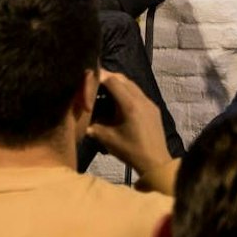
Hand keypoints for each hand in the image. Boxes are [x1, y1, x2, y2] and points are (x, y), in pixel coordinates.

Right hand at [86, 69, 176, 194]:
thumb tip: (82, 116)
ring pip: (132, 86)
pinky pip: (138, 94)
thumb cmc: (129, 150)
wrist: (154, 160)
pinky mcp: (153, 108)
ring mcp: (150, 102)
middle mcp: (142, 99)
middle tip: (93, 81)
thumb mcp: (106, 138)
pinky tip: (117, 101)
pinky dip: (126, 92)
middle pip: (124, 80)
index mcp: (130, 104)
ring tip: (103, 90)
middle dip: (108, 78)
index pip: (114, 82)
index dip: (100, 77)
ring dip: (118, 84)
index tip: (88, 76)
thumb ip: (92, 124)